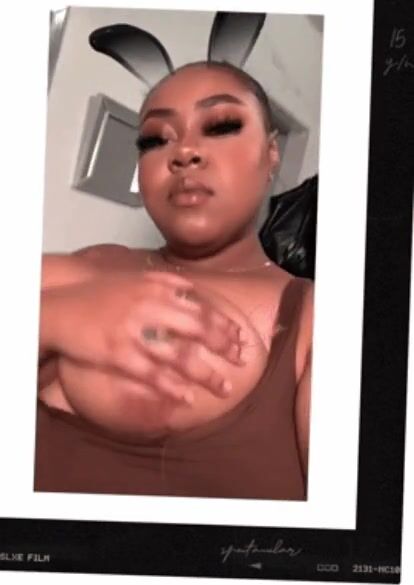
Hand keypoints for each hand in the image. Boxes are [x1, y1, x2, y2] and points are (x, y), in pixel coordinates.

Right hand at [42, 270, 243, 402]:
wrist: (61, 305)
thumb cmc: (99, 293)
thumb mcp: (135, 278)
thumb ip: (165, 282)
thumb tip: (192, 289)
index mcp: (157, 290)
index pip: (202, 307)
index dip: (225, 325)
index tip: (240, 338)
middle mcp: (150, 308)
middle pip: (198, 330)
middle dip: (225, 347)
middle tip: (242, 361)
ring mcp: (134, 332)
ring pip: (179, 356)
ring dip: (206, 374)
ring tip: (224, 388)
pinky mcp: (118, 354)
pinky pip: (151, 375)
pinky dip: (172, 388)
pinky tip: (187, 398)